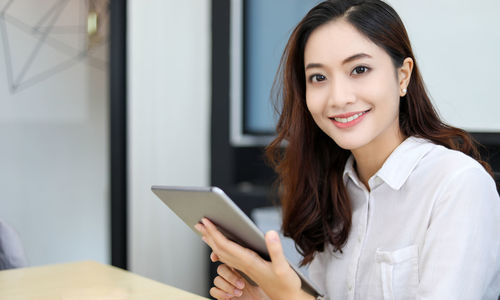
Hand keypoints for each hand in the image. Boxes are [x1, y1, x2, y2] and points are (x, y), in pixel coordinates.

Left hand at [195, 218, 313, 299]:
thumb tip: (269, 233)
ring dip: (212, 242)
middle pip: (219, 248)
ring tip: (205, 232)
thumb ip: (276, 250)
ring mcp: (244, 267)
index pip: (225, 245)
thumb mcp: (283, 267)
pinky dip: (221, 249)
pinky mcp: (248, 268)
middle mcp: (243, 264)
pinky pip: (229, 258)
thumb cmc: (285, 284)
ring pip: (222, 253)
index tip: (206, 222)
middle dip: (209, 235)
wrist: (286, 298)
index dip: (214, 233)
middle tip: (198, 222)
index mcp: (249, 261)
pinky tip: (219, 247)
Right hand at [209, 261, 269, 299]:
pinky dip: (220, 293)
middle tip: (242, 284)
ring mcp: (227, 285)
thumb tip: (257, 253)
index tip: (219, 257)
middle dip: (230, 276)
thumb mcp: (263, 275)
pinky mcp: (222, 295)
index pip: (228, 257)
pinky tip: (230, 296)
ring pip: (217, 279)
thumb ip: (256, 265)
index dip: (221, 255)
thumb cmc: (265, 293)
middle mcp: (233, 275)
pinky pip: (213, 290)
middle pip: (221, 268)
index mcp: (241, 267)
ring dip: (227, 286)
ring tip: (239, 292)